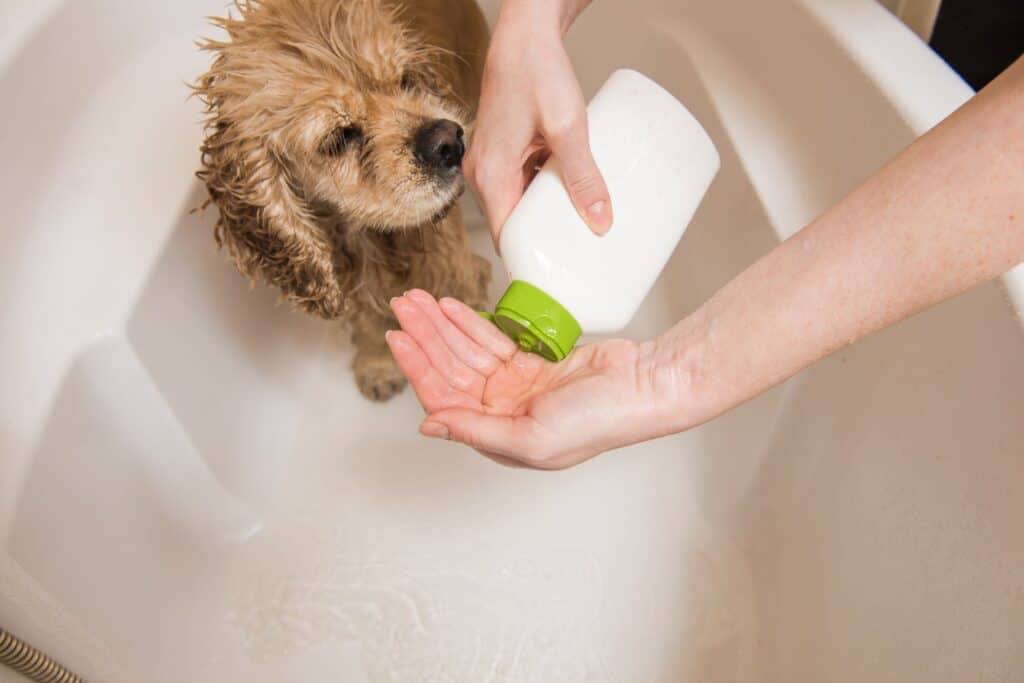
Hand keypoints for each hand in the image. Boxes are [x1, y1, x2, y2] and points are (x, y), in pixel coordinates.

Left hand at [385, 290, 683, 468]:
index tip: (397, 339)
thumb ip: (476, 429)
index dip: (417, 368)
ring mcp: (517, 387)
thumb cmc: (598, 422)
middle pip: (450, 370)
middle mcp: (502, 413)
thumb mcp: (530, 436)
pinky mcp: (533, 363)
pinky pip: (492, 341)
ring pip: (466, 351)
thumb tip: (429, 426)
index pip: (444, 399)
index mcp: (498, 436)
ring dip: (442, 326)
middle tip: (401, 307)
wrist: (642, 388)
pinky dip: (470, 322)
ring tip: (418, 299)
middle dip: (424, 338)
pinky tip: (450, 306)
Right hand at [464, 0, 611, 245]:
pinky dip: (543, 196)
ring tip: (579, 236)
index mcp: (490, 176)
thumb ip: (584, 176)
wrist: (525, 35)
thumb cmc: (536, 72)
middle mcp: (482, 174)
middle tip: (578, 261)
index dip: (531, 264)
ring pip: (519, 206)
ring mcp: (490, 163)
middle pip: (513, 226)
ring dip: (545, 220)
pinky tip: (570, 198)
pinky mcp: (503, 152)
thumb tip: (600, 222)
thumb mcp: (567, 128)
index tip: (556, 284)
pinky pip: (521, 186)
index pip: (507, 240)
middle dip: (544, 245)